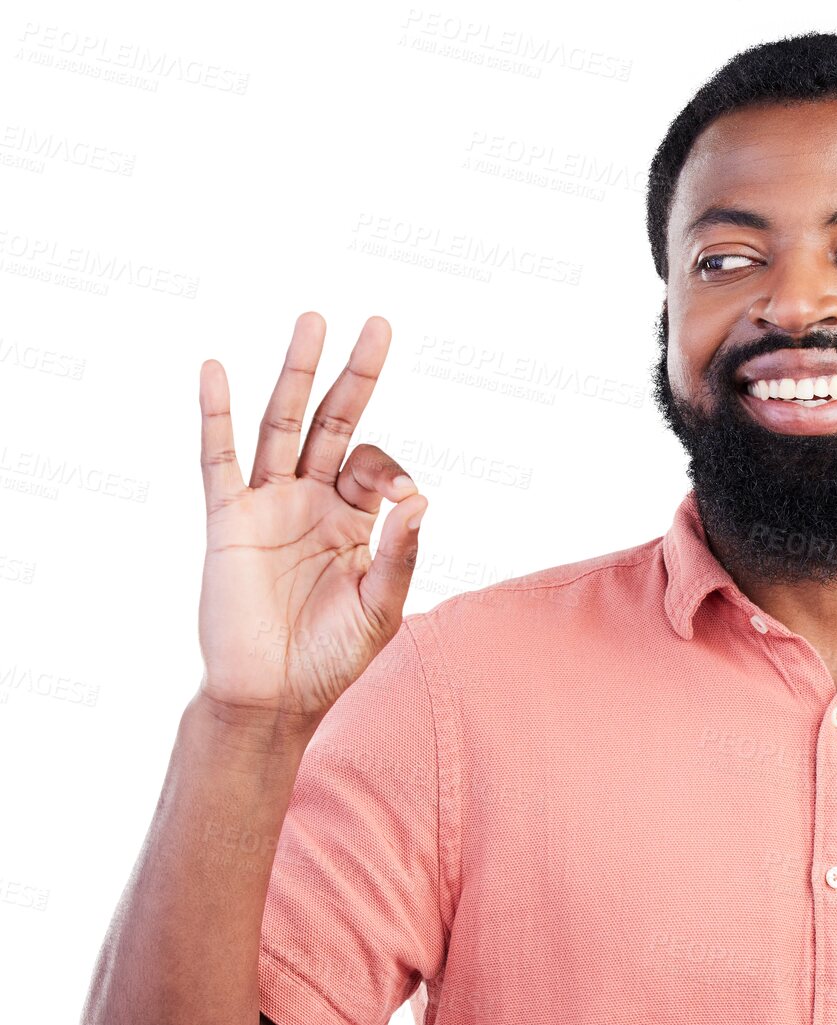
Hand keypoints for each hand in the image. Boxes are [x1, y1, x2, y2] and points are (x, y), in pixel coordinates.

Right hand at [194, 312, 426, 725]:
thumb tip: (423, 499)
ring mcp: (268, 505)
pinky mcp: (228, 520)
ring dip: (297, 374)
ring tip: (313, 321)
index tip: (406, 501)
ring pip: (282, 426)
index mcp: (354, 521)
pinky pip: (218, 460)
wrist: (273, 696)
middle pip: (334, 423)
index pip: (376, 468)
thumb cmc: (331, 658)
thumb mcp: (382, 608)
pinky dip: (217, 416)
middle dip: (355, 375)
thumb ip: (401, 554)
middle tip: (377, 324)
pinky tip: (217, 371)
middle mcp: (312, 502)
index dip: (394, 472)